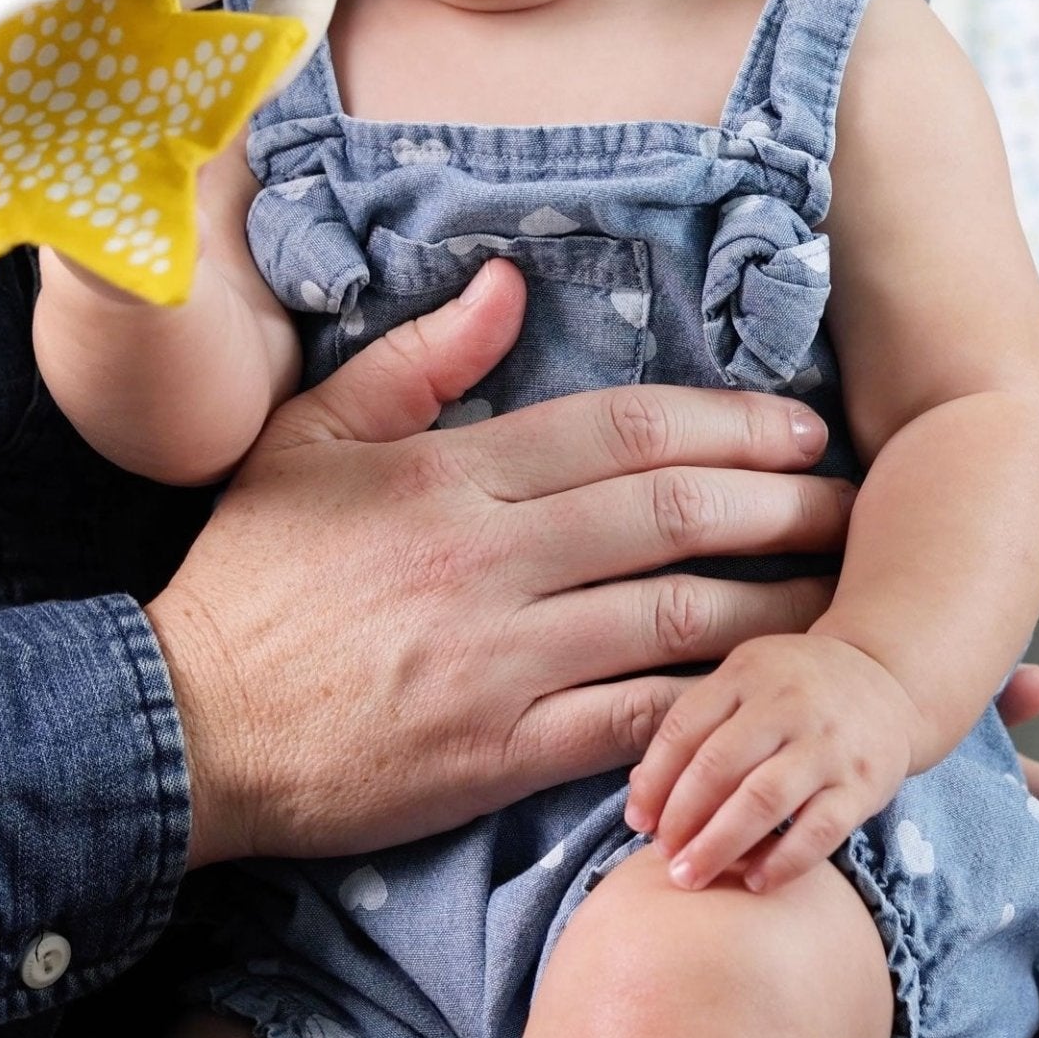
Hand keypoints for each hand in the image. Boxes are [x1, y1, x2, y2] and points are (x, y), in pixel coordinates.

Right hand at [147, 260, 854, 866]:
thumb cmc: (254, 574)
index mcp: (451, 473)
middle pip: (672, 513)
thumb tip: (508, 285)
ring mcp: (500, 659)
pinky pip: (631, 721)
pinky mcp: (500, 752)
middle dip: (780, 501)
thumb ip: (418, 361)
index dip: (728, 422)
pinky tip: (765, 692)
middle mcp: (489, 557)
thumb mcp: (310, 437)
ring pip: (674, 618)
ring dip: (774, 600)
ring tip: (842, 592)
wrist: (187, 724)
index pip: (621, 428)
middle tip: (851, 502)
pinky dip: (706, 704)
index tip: (799, 427)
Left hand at [623, 630, 919, 893]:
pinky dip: (784, 861)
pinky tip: (755, 883)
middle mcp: (787, 704)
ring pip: (764, 800)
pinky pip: (820, 830)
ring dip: (720, 844)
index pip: (685, 728)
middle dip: (681, 818)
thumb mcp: (746, 681)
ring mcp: (828, 744)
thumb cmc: (797, 688)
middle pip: (718, 766)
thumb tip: (640, 789)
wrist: (889, 678)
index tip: (638, 821)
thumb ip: (698, 725)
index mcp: (747, 673)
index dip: (655, 780)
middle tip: (663, 857)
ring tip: (692, 877)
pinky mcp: (864, 783)